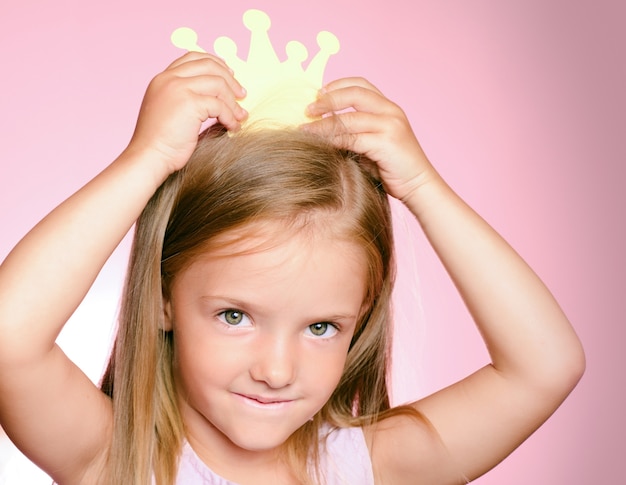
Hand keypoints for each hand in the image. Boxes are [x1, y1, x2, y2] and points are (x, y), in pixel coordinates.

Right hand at [127, 52, 246, 174]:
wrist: (149, 156)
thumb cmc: (160, 142)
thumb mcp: (169, 110)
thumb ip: (185, 97)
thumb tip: (217, 97)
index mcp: (162, 78)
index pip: (192, 58)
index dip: (215, 63)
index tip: (229, 74)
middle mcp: (169, 79)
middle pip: (208, 66)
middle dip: (230, 79)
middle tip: (241, 94)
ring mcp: (178, 88)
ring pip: (218, 84)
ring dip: (233, 101)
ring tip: (240, 116)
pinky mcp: (189, 103)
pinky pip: (219, 105)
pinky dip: (230, 116)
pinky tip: (232, 127)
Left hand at [304, 77, 434, 201]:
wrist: (419, 186)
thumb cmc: (393, 168)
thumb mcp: (374, 143)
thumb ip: (355, 132)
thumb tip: (322, 128)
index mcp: (390, 107)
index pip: (361, 85)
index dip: (337, 85)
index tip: (318, 93)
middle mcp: (391, 111)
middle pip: (354, 94)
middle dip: (328, 100)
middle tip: (308, 109)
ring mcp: (390, 126)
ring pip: (349, 118)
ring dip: (324, 123)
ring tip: (305, 129)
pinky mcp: (386, 143)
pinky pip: (352, 138)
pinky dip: (333, 140)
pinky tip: (320, 143)